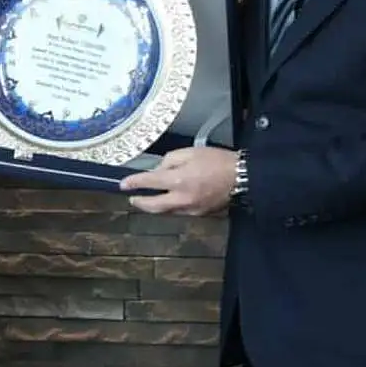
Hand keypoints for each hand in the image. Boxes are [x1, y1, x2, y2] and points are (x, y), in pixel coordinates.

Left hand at [119, 147, 238, 216]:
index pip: (149, 182)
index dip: (134, 182)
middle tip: (132, 197)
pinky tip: (168, 200)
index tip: (123, 184)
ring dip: (154, 206)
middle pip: (154, 206)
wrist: (242, 177)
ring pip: (166, 211)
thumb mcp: (190, 152)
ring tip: (147, 199)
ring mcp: (191, 209)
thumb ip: (170, 161)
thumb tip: (159, 170)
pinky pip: (179, 212)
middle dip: (140, 202)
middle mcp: (182, 199)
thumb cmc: (216, 160)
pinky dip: (170, 207)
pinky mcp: (200, 214)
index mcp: (178, 180)